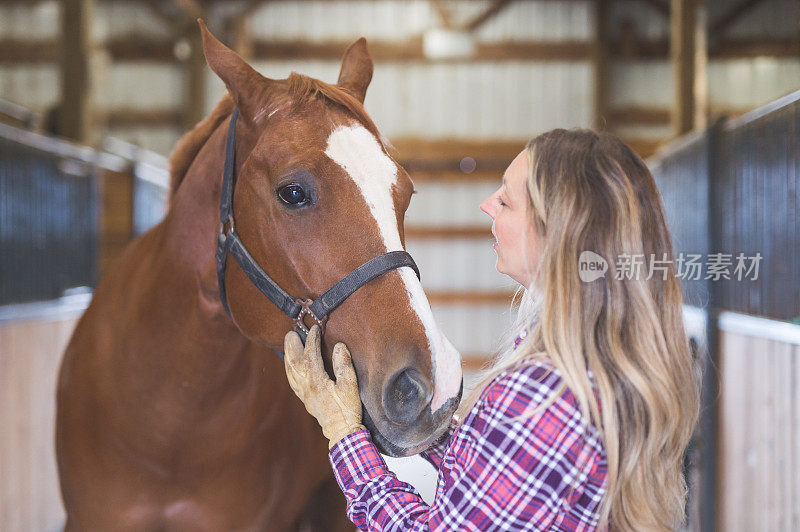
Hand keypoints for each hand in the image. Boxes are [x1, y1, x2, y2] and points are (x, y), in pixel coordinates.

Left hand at [284, 325, 365, 448]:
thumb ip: (343, 364)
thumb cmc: (347, 409)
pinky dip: (290, 370)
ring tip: (287, 345)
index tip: (315, 328)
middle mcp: (306, 386)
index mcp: (316, 380)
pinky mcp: (306, 400)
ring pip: (290, 372)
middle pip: (294, 362)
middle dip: (291, 346)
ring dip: (288, 357)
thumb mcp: (350, 385)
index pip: (311, 354)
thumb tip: (339, 345)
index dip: (312, 340)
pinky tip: (291, 367)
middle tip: (290, 333)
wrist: (341, 431)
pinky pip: (293, 381)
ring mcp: (304, 394)